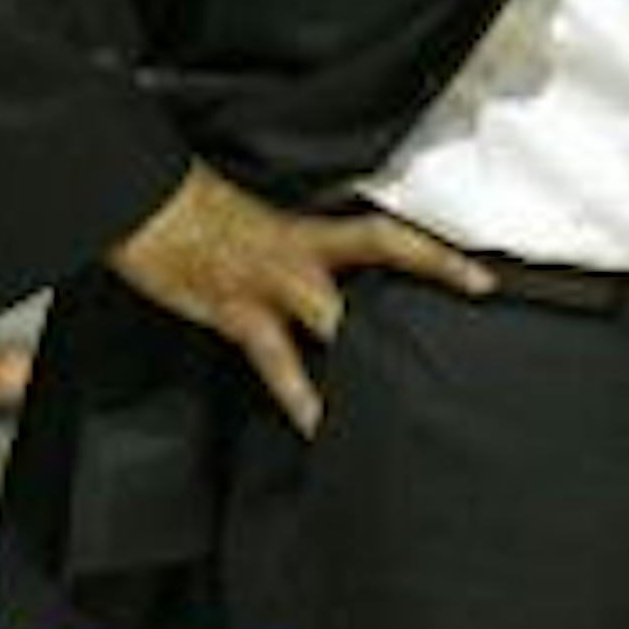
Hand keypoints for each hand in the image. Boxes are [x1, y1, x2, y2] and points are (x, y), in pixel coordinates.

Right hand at [107, 160, 490, 435]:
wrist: (144, 203)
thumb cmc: (197, 219)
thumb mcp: (261, 232)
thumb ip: (306, 259)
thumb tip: (340, 294)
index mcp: (310, 232)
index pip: (388, 236)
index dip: (437, 254)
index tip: (484, 280)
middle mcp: (301, 253)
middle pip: (378, 256)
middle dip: (427, 281)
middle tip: (475, 315)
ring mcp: (271, 281)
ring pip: (334, 313)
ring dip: (365, 348)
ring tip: (403, 388)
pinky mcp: (238, 311)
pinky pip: (277, 359)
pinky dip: (299, 394)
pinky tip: (318, 424)